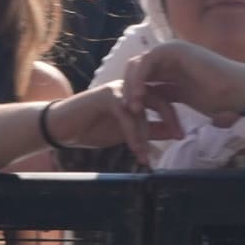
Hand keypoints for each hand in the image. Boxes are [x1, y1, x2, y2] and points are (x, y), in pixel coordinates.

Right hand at [49, 84, 180, 165]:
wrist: (62, 128)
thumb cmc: (93, 129)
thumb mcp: (127, 133)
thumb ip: (149, 130)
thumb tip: (172, 133)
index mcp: (136, 95)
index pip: (163, 100)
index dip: (174, 117)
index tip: (182, 136)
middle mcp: (129, 89)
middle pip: (158, 99)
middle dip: (170, 119)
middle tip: (179, 137)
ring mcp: (118, 90)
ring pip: (142, 111)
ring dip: (145, 135)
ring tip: (145, 155)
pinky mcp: (106, 97)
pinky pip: (126, 116)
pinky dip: (132, 133)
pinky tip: (135, 149)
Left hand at [120, 41, 244, 128]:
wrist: (238, 91)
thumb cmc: (218, 98)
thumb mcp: (183, 98)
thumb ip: (166, 95)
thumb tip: (149, 103)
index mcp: (170, 66)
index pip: (141, 76)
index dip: (133, 93)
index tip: (131, 114)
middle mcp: (168, 56)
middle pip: (136, 68)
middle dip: (129, 89)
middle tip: (128, 110)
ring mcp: (171, 50)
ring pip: (138, 64)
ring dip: (131, 85)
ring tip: (132, 106)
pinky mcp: (174, 50)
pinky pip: (147, 62)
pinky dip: (140, 79)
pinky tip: (140, 98)